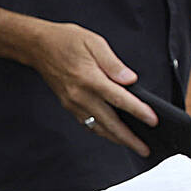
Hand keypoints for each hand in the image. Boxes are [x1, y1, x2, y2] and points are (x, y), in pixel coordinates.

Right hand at [0, 2, 153, 153]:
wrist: (37, 46)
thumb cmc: (66, 41)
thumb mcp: (94, 42)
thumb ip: (114, 63)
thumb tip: (130, 80)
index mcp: (89, 78)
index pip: (120, 99)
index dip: (138, 111)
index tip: (153, 120)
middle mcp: (80, 95)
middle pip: (110, 122)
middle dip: (129, 138)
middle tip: (145, 149)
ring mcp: (72, 103)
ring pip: (98, 127)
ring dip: (116, 139)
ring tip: (133, 146)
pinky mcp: (68, 105)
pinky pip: (87, 123)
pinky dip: (101, 132)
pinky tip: (112, 135)